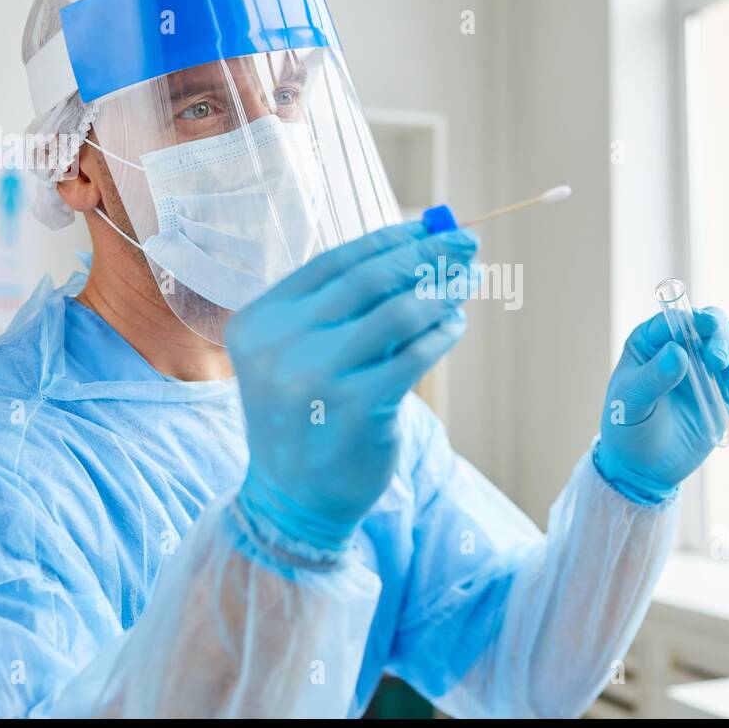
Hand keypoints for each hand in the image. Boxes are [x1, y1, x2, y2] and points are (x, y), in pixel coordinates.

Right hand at [229, 221, 477, 552]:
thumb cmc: (308, 415)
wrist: (293, 501)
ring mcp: (317, 378)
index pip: (335, 262)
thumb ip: (347, 307)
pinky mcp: (358, 409)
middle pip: (369, 279)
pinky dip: (443, 333)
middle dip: (427, 254)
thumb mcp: (303, 354)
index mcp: (260, 322)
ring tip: (468, 281)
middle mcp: (281, 345)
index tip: (432, 226)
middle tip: (467, 242)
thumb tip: (422, 245)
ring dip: (442, 291)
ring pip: (399, 313)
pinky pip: (416, 356)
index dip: (390, 238)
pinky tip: (454, 324)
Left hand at [594, 307, 728, 501]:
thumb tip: (678, 352)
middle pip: (714, 321)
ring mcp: (707, 365)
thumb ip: (652, 378)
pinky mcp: (728, 386)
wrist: (645, 467)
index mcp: (650, 341)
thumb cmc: (627, 429)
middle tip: (717, 364)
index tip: (708, 329)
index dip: (695, 319)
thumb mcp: (630, 403)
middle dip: (723, 337)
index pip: (677, 318)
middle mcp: (682, 346)